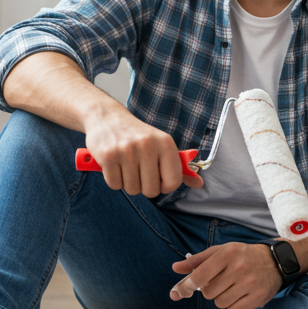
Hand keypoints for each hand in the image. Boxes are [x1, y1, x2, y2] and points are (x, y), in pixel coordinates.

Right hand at [83, 108, 202, 197]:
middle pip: (151, 190)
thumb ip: (180, 168)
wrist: (107, 118)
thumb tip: (199, 184)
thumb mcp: (162, 147)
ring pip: (132, 189)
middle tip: (139, 171)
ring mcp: (127, 150)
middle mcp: (148, 145)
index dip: (164, 186)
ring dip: (128, 183)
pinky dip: (114, 180)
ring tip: (126, 166)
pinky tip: (114, 165)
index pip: (173, 182)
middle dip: (144, 186)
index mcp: (166, 143)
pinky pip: (115, 185)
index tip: (158, 179)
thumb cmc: (138, 136)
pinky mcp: (107, 156)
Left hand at [169, 242, 282, 308]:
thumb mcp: (220, 252)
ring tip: (232, 288)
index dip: (187, 286)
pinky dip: (233, 305)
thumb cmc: (242, 256)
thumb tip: (175, 268)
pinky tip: (241, 295)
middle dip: (210, 290)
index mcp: (227, 254)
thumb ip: (196, 261)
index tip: (179, 292)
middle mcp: (239, 267)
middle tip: (221, 282)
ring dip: (222, 298)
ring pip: (220, 303)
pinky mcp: (258, 297)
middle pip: (208, 293)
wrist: (275, 261)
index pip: (200, 275)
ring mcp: (250, 283)